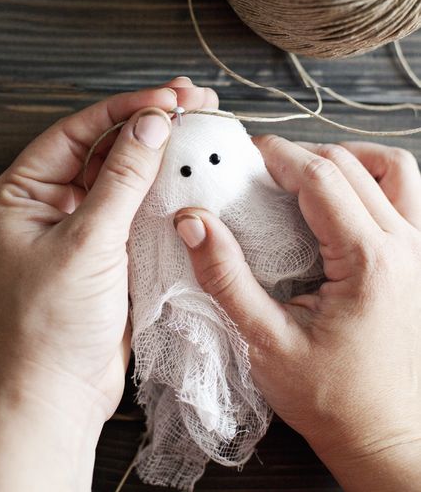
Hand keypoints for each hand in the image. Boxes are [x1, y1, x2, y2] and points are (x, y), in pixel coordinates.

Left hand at [0, 76, 217, 491]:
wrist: (59, 394)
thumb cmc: (51, 326)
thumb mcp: (88, 242)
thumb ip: (123, 179)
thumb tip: (152, 123)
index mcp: (21, 194)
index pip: (76, 132)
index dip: (124, 109)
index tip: (167, 97)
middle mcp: (47, 203)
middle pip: (102, 147)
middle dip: (147, 122)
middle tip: (192, 99)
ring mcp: (80, 224)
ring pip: (123, 174)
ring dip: (159, 150)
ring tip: (199, 121)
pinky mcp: (107, 247)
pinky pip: (136, 205)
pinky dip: (162, 185)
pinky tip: (189, 165)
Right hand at [175, 138, 420, 491]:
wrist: (386, 437)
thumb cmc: (331, 400)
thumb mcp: (266, 343)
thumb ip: (225, 277)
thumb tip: (192, 222)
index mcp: (368, 262)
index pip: (320, 177)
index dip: (277, 155)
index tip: (244, 154)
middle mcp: (406, 246)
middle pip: (350, 165)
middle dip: (299, 155)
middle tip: (260, 170)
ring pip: (392, 169)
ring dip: (347, 159)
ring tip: (307, 174)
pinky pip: (408, 195)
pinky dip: (375, 180)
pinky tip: (343, 200)